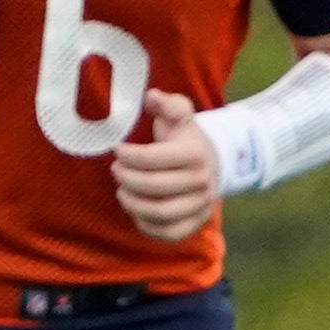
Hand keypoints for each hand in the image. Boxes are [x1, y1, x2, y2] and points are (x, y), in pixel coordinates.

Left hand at [112, 89, 224, 242]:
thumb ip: (167, 104)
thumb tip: (151, 96)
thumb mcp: (180, 115)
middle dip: (126, 179)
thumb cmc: (185, 138)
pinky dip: (147, 225)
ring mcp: (200, 205)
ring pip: (160, 212)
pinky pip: (169, 233)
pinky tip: (136, 211)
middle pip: (153, 187)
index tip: (118, 150)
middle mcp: (202, 182)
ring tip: (122, 192)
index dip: (127, 155)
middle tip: (116, 171)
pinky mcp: (196, 222)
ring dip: (133, 203)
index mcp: (195, 154)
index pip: (152, 159)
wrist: (214, 163)